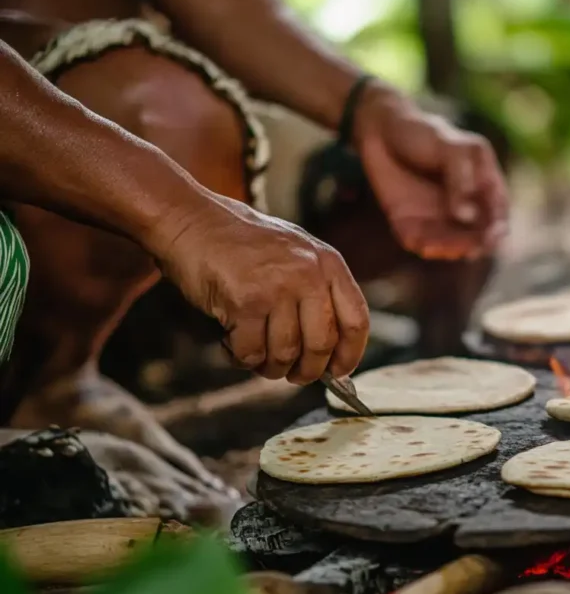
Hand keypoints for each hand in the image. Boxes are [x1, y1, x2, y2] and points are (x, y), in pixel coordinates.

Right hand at [153, 199, 368, 383]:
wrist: (190, 218)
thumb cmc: (240, 244)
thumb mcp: (295, 254)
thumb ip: (316, 293)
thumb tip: (329, 353)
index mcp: (328, 263)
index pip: (356, 320)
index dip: (349, 354)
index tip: (338, 372)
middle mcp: (308, 274)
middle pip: (322, 344)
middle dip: (307, 370)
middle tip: (292, 375)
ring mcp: (277, 287)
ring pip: (285, 353)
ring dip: (270, 366)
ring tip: (256, 354)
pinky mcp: (245, 301)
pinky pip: (251, 352)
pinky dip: (241, 357)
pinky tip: (231, 342)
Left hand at [354, 84, 507, 260]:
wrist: (380, 129)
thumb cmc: (422, 132)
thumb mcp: (450, 148)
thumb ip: (460, 180)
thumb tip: (466, 216)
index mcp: (482, 188)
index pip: (498, 217)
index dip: (496, 231)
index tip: (488, 237)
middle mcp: (463, 208)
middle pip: (476, 237)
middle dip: (471, 245)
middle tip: (465, 248)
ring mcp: (437, 218)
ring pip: (449, 245)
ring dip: (446, 249)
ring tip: (435, 244)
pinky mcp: (411, 223)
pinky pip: (420, 242)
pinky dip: (422, 245)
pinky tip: (421, 243)